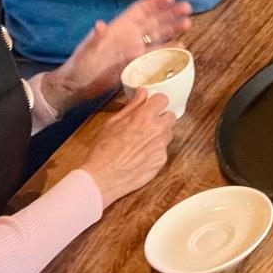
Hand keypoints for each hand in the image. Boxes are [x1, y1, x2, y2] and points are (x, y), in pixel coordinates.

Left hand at [48, 0, 191, 111]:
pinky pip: (155, 54)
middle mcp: (130, 36)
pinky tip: (180, 47)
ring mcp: (134, 50)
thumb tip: (100, 24)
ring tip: (187, 23)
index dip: (154, 3)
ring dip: (172, 29)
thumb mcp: (87, 50)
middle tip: (187, 7)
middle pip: (154, 20)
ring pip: (158, 35)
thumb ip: (95, 38)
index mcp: (119, 28)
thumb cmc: (80, 65)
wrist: (77, 87)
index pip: (140, 10)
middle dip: (170, 13)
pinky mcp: (136, 64)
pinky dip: (168, 50)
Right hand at [80, 89, 175, 207]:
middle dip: (161, 118)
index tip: (151, 106)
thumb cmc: (103, 151)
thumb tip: (142, 94)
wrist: (102, 178)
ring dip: (160, 135)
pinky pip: (163, 151)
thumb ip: (131, 107)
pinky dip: (155, 151)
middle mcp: (157, 130)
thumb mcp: (112, 123)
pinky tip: (141, 156)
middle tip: (147, 124)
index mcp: (145, 117)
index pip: (163, 99)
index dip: (156, 102)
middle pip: (170, 116)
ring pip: (168, 134)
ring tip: (142, 142)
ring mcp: (161, 147)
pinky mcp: (161, 161)